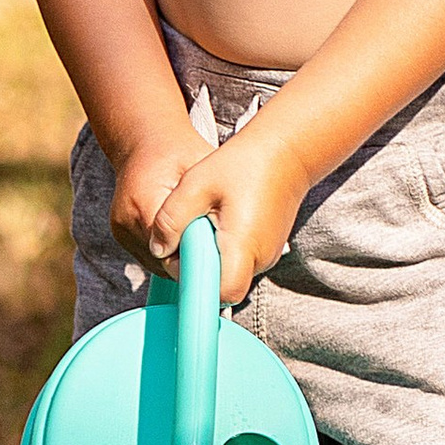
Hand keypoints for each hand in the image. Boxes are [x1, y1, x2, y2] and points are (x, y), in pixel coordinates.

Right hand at [110, 131, 213, 267]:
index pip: (170, 249)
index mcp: (144, 202)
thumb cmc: (178, 151)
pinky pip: (148, 255)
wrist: (144, 141)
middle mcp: (126, 220)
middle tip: (213, 250)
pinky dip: (167, 251)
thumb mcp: (200, 168)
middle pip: (162, 260)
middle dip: (188, 259)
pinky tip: (183, 237)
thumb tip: (226, 237)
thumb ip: (208, 201)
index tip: (216, 255)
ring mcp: (120, 228)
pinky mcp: (120, 232)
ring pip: (155, 262)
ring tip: (198, 242)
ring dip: (177, 257)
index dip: (195, 257)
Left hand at [146, 119, 311, 307]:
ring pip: (229, 274)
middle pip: (221, 286)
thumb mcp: (196, 184)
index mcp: (244, 245)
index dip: (195, 285)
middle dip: (197, 269)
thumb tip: (158, 249)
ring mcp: (267, 256)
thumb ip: (172, 218)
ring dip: (209, 257)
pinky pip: (239, 262)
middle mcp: (260, 259)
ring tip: (204, 221)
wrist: (286, 152)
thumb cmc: (243, 163)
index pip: (221, 293)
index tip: (179, 260)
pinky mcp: (268, 250)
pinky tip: (218, 221)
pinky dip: (223, 250)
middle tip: (185, 233)